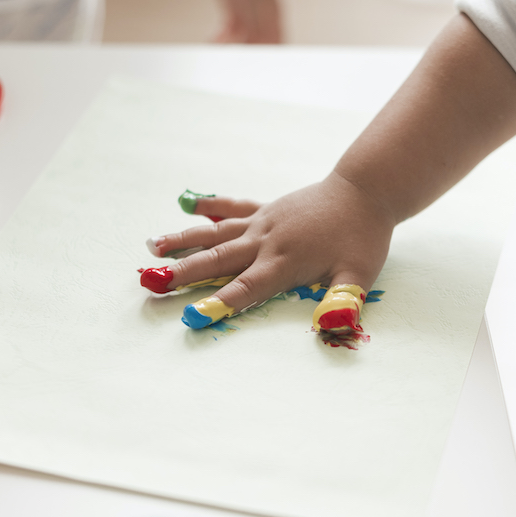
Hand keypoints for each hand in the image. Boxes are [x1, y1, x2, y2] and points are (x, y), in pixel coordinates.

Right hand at [145, 172, 395, 320]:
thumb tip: (333, 326)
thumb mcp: (358, 273)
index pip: (246, 288)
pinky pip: (233, 208)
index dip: (219, 303)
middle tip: (151, 282)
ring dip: (183, 240)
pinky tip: (189, 204)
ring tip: (151, 247)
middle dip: (183, 273)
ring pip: (216, 232)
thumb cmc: (362, 236)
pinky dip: (212, 206)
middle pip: (217, 259)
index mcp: (284, 262)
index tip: (191, 316)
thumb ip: (342, 301)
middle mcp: (265, 241)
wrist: (364, 190)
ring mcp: (263, 222)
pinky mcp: (266, 209)